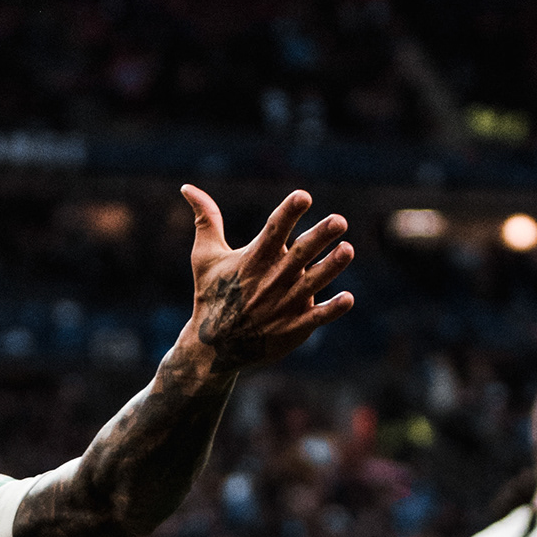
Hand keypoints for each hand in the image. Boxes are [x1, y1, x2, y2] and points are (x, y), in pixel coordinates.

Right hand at [173, 187, 354, 376]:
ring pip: (312, 283)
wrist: (212, 348)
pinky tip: (348, 298)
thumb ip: (206, 220)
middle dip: (319, 237)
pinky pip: (316, 317)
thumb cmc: (211, 296)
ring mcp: (283, 305)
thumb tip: (188, 187)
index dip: (289, 213)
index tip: (303, 197)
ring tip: (348, 249)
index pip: (274, 230)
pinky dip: (331, 310)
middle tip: (339, 220)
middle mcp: (271, 280)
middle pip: (299, 255)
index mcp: (253, 259)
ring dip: (331, 267)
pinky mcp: (292, 328)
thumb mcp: (204, 257)